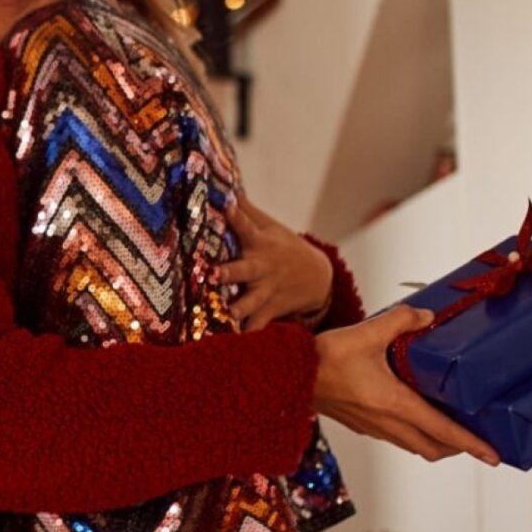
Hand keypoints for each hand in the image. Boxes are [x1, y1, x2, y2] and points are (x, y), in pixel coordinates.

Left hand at [214, 196, 335, 330]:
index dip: (236, 216)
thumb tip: (225, 187)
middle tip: (214, 272)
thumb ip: (246, 211)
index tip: (225, 206)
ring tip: (227, 314)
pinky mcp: (269, 310)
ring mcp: (266, 291)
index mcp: (260, 244)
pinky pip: (257, 325)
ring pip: (251, 301)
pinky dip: (248, 334)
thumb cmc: (285, 247)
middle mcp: (262, 268)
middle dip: (229, 271)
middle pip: (245, 269)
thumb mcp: (270, 226)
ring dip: (239, 308)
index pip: (247, 226)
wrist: (318, 277)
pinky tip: (234, 343)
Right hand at [314, 307, 501, 465]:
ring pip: (414, 446)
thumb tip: (427, 316)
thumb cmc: (323, 358)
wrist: (285, 376)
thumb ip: (402, 321)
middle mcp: (386, 423)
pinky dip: (413, 434)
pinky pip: (395, 438)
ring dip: (435, 442)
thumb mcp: (367, 332)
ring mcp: (372, 428)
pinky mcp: (360, 424)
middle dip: (458, 447)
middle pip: (432, 447)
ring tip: (449, 428)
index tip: (494, 456)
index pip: (443, 431)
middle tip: (476, 437)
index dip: (472, 444)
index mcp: (394, 404)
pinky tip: (413, 414)